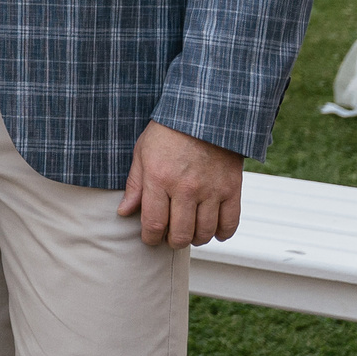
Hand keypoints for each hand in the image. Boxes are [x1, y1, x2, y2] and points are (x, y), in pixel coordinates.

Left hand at [119, 121, 243, 246]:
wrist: (205, 114)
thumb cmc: (167, 132)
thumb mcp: (142, 153)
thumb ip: (135, 185)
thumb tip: (124, 212)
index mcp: (159, 179)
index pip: (153, 223)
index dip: (150, 238)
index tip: (150, 239)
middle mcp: (186, 188)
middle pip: (180, 233)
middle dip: (172, 241)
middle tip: (170, 238)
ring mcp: (211, 190)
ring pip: (205, 232)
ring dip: (196, 239)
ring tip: (190, 233)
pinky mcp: (232, 189)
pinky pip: (230, 223)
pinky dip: (222, 234)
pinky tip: (214, 231)